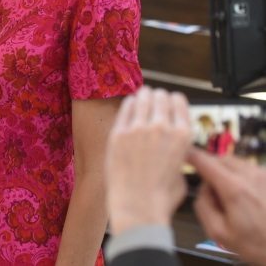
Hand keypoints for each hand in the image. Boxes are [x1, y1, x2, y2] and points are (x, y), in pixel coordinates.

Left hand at [105, 86, 191, 235]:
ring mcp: (139, 128)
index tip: (168, 101)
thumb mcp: (182, 171)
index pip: (179, 101)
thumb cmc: (161, 196)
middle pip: (160, 96)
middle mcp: (162, 127)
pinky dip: (129, 104)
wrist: (138, 205)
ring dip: (143, 96)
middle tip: (152, 98)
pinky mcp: (119, 132)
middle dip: (157, 96)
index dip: (173, 100)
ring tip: (141, 97)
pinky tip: (129, 106)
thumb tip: (176, 149)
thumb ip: (180, 153)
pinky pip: (125, 108)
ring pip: (142, 97)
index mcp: (183, 135)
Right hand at [190, 149, 265, 263]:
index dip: (189, 156)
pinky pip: (249, 169)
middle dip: (210, 168)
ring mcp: (263, 174)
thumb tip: (203, 187)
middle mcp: (250, 175)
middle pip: (219, 158)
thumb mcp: (217, 233)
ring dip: (226, 172)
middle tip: (212, 190)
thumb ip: (202, 206)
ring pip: (235, 162)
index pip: (204, 160)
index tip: (182, 156)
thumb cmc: (254, 243)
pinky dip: (241, 176)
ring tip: (231, 195)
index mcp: (233, 188)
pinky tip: (246, 196)